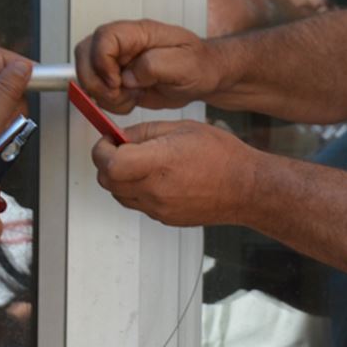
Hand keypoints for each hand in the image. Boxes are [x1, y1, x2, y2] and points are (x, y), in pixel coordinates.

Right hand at [74, 19, 218, 113]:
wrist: (204, 76)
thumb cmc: (199, 64)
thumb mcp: (185, 64)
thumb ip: (155, 65)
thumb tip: (129, 75)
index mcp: (139, 33)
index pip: (104, 37)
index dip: (102, 61)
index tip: (117, 81)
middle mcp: (124, 45)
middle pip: (84, 53)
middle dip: (96, 80)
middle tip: (119, 93)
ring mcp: (118, 61)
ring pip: (88, 74)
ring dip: (104, 94)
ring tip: (130, 97)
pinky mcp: (118, 79)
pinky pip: (99, 92)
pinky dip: (110, 102)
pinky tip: (131, 100)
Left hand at [90, 120, 257, 226]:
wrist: (245, 187)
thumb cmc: (222, 156)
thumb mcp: (182, 128)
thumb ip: (145, 131)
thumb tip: (121, 136)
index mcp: (159, 162)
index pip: (109, 162)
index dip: (101, 150)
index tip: (107, 141)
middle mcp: (155, 190)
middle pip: (107, 181)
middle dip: (106, 163)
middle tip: (119, 149)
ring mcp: (158, 208)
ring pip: (118, 195)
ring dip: (119, 178)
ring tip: (139, 163)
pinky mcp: (164, 218)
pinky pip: (137, 204)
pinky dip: (136, 190)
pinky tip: (154, 177)